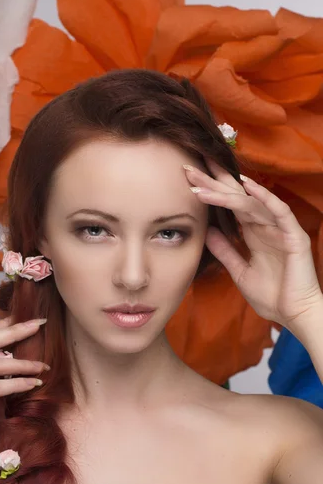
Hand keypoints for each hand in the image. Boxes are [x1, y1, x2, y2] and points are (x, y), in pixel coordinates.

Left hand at [184, 158, 322, 331]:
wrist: (295, 316)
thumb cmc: (272, 296)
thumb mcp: (240, 271)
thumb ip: (225, 250)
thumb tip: (207, 231)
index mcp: (253, 232)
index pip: (230, 204)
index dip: (211, 190)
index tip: (189, 178)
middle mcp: (265, 225)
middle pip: (237, 196)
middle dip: (213, 182)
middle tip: (189, 167)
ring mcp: (280, 228)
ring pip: (251, 202)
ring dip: (226, 191)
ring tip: (202, 182)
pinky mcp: (294, 235)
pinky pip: (279, 211)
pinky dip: (264, 197)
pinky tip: (247, 185)